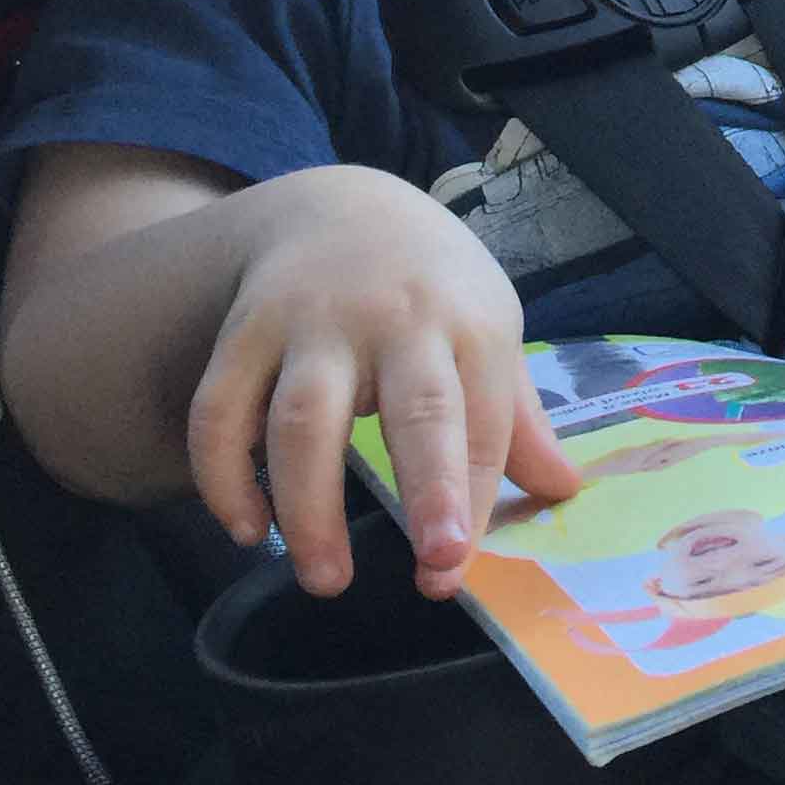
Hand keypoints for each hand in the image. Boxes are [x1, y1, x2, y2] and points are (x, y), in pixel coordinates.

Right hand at [183, 170, 578, 601]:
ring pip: (303, 420)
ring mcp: (313, 323)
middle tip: (432, 566)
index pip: (482, 423)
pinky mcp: (245, 331)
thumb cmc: (431, 286)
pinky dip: (224, 475)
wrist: (341, 205)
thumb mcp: (489, 330)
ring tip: (325, 579)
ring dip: (310, 507)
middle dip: (428, 488)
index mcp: (470, 324)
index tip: (455, 565)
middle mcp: (396, 320)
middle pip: (414, 409)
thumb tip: (564, 490)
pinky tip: (247, 529)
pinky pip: (221, 410)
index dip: (471, 498)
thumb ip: (518, 417)